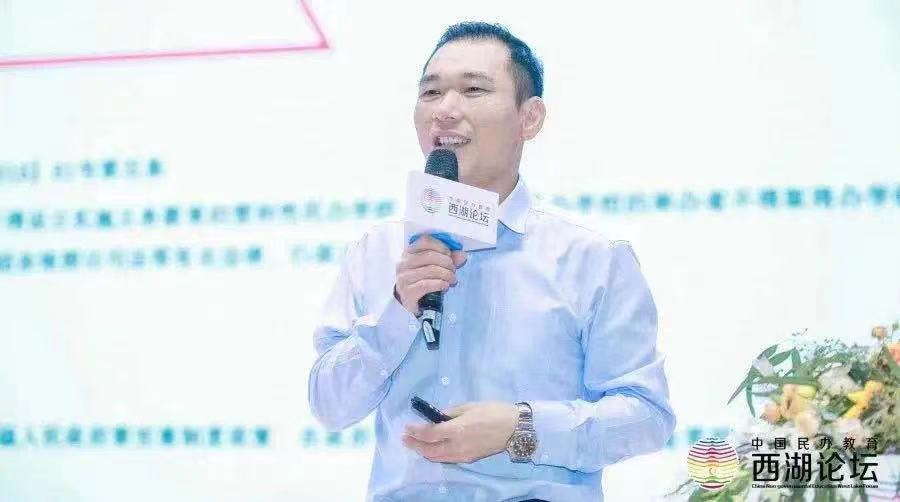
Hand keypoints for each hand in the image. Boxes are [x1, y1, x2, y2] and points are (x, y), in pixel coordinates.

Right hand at [394, 234, 466, 315]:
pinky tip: (445, 286)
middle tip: (453, 271)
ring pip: (430, 270)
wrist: (412, 303)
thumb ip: (448, 259)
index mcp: (408, 253)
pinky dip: (440, 284)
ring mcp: (404, 278)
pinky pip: (427, 284)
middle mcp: (403, 263)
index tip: (449, 255)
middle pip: (430, 255)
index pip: (424, 241)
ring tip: (452, 280)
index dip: (440, 246)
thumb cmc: (423, 281)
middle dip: (447, 262)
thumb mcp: (435, 267)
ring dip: (447, 275)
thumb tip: (462, 255)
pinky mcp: (407, 292)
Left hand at [402, 401, 518, 463]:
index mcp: (457, 430)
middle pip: (430, 450)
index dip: (416, 431)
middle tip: (405, 438)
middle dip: (415, 445)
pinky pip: (447, 459)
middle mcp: (457, 446)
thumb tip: (437, 417)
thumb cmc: (493, 412)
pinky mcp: (469, 459)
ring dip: (424, 451)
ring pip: (438, 457)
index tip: (406, 427)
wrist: (514, 428)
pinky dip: (436, 455)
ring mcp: (463, 455)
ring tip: (415, 444)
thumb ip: (450, 413)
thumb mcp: (469, 406)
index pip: (429, 434)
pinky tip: (432, 448)